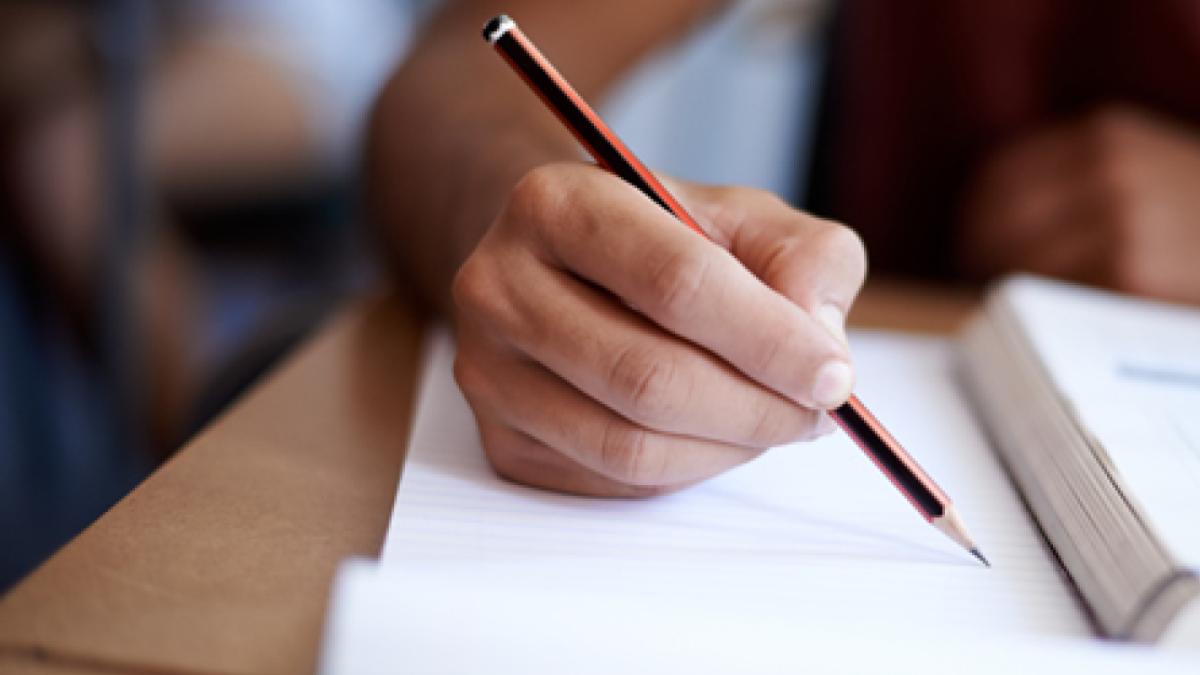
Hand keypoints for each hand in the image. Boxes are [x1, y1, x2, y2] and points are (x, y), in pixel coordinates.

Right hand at [452, 163, 865, 496]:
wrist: (566, 266)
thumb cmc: (663, 239)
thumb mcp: (745, 218)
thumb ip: (804, 259)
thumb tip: (818, 345)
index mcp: (556, 203)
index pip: (675, 281)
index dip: (767, 339)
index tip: (834, 376)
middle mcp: (498, 284)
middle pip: (648, 376)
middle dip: (756, 407)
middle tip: (817, 413)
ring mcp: (488, 369)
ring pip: (628, 444)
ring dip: (727, 449)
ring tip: (773, 421)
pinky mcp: (500, 438)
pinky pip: (612, 480)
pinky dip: (686, 469)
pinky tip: (713, 434)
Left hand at [960, 105, 1199, 303]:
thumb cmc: (1192, 213)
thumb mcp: (1139, 164)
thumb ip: (1072, 180)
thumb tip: (981, 230)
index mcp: (1102, 135)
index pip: (996, 178)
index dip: (975, 219)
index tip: (972, 245)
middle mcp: (1107, 169)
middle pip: (996, 222)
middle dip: (982, 256)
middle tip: (984, 284)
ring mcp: (1120, 221)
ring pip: (1020, 262)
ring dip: (1006, 286)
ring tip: (1015, 303)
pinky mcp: (1130, 274)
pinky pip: (1055, 294)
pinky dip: (1041, 308)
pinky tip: (1048, 317)